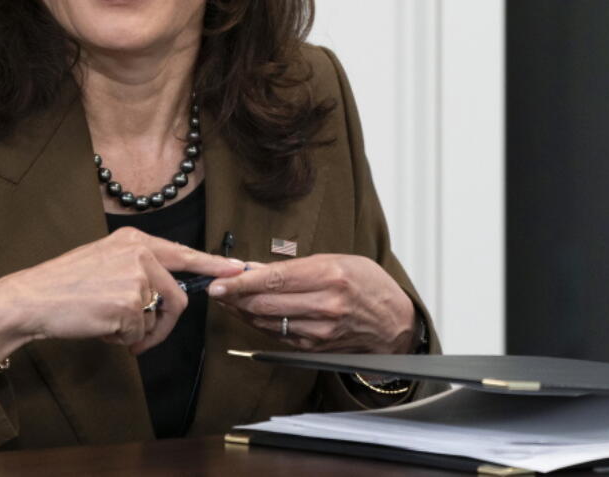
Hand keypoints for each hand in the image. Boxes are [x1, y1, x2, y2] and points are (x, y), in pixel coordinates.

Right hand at [0, 227, 244, 358]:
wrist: (33, 298)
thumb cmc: (64, 284)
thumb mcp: (104, 260)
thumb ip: (138, 268)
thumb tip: (168, 290)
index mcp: (134, 240)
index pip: (184, 253)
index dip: (214, 265)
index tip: (239, 270)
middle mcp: (140, 254)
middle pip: (178, 297)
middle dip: (165, 325)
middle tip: (143, 339)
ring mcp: (136, 278)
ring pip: (157, 319)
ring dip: (137, 333)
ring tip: (108, 325)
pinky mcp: (129, 304)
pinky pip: (139, 334)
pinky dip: (122, 339)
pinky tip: (99, 326)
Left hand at [207, 254, 415, 352]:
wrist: (393, 322)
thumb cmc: (366, 283)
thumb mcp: (335, 260)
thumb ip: (292, 266)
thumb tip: (254, 268)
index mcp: (329, 276)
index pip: (273, 279)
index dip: (240, 283)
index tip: (218, 282)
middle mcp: (325, 305)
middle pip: (265, 304)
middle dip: (234, 297)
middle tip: (216, 288)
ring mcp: (319, 331)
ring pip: (267, 322)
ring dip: (242, 311)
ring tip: (227, 299)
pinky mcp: (315, 348)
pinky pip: (276, 336)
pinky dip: (258, 324)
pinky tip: (248, 313)